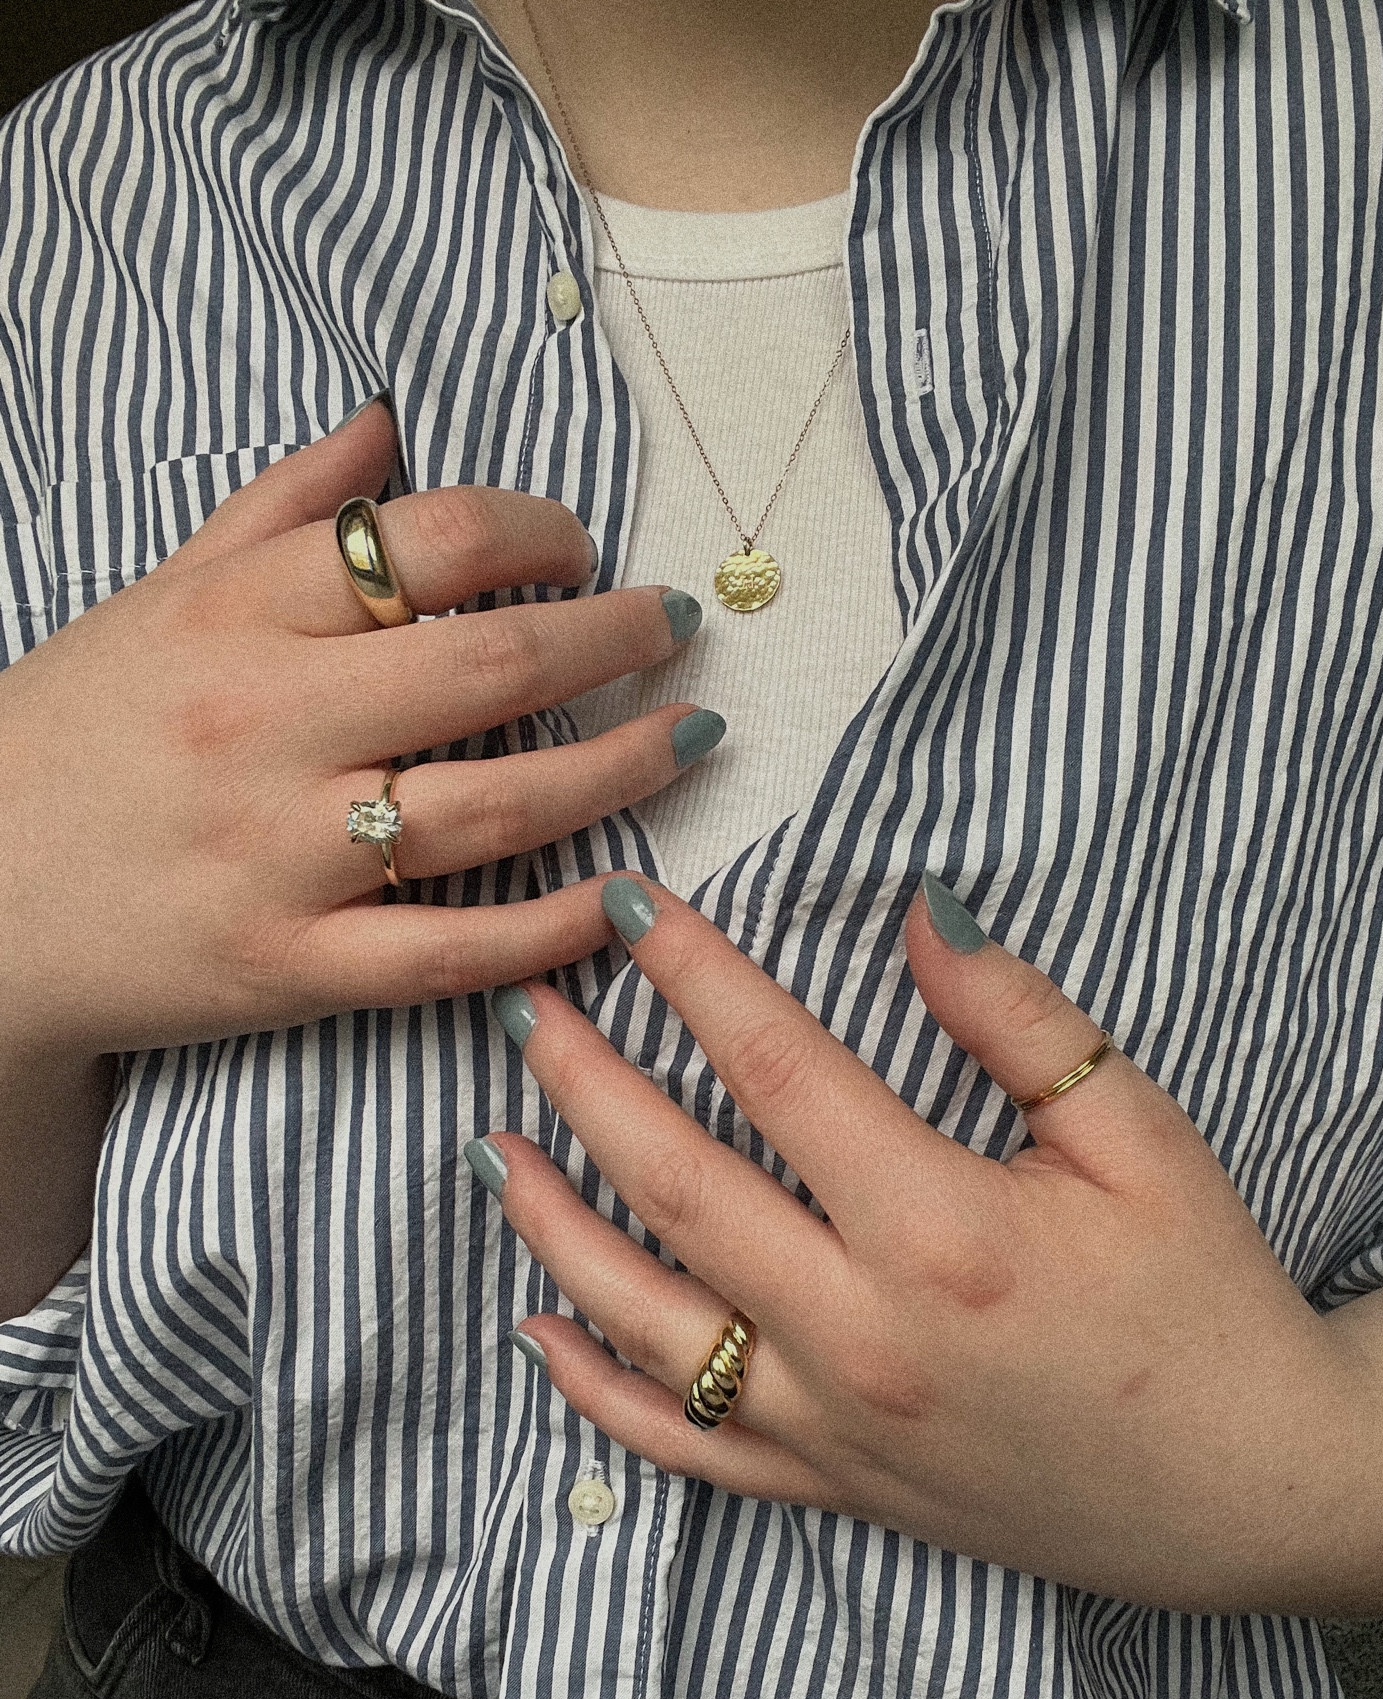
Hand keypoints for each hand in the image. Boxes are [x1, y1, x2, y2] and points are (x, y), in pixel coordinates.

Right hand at [0, 398, 715, 1064]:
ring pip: (495, 808)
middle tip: (674, 628)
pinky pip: (453, 950)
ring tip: (686, 739)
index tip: (582, 549)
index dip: (539, 534)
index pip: (430, 543)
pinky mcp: (295, 967)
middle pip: (491, 668)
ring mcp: (284, 857)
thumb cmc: (73, 738)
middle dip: (614, 640)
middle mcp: (267, 727)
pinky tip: (619, 896)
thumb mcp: (156, 599)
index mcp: (237, 616)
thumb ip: (279, 510)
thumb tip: (391, 426)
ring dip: (618, 769)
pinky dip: (551, 927)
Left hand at [471, 872, 1370, 1612]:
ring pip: (645, 1317)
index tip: (624, 907)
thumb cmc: (1207, 1298)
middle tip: (524, 1003)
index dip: (693, 977)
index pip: (777, 1072)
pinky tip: (541, 1325)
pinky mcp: (833, 1488)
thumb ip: (1020, 1024)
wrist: (1251, 1488)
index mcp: (943, 1230)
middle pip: (677, 1184)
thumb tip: (919, 912)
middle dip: (584, 1083)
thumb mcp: (1142, 1139)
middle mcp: (863, 1333)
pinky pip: (682, 1445)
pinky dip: (595, 1390)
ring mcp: (834, 1424)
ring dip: (552, 1224)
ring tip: (489, 1144)